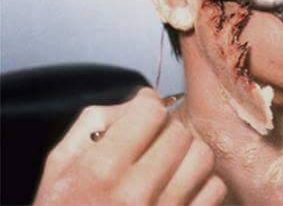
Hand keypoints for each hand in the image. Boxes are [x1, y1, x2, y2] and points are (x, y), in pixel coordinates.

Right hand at [34, 88, 225, 205]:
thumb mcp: (59, 167)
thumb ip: (96, 122)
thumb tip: (143, 98)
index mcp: (100, 171)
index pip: (151, 111)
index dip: (148, 108)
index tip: (143, 118)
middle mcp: (135, 193)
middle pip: (180, 132)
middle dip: (168, 130)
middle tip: (155, 143)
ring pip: (202, 156)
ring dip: (189, 153)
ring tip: (171, 163)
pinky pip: (215, 189)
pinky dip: (203, 183)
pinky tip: (182, 187)